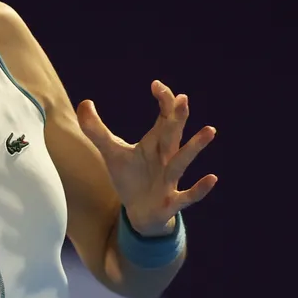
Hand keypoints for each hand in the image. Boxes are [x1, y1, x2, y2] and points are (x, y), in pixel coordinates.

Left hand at [77, 80, 217, 235]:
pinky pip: (188, 196)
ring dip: (195, 147)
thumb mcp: (111, 153)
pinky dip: (200, 189)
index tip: (155, 85)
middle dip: (178, 118)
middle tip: (183, 99)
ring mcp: (170, 180)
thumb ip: (96, 130)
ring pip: (183, 161)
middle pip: (173, 135)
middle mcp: (166, 158)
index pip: (163, 118)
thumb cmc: (130, 178)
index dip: (163, 101)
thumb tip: (84, 102)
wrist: (140, 212)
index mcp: (155, 144)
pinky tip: (212, 178)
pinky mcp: (171, 202)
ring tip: (210, 130)